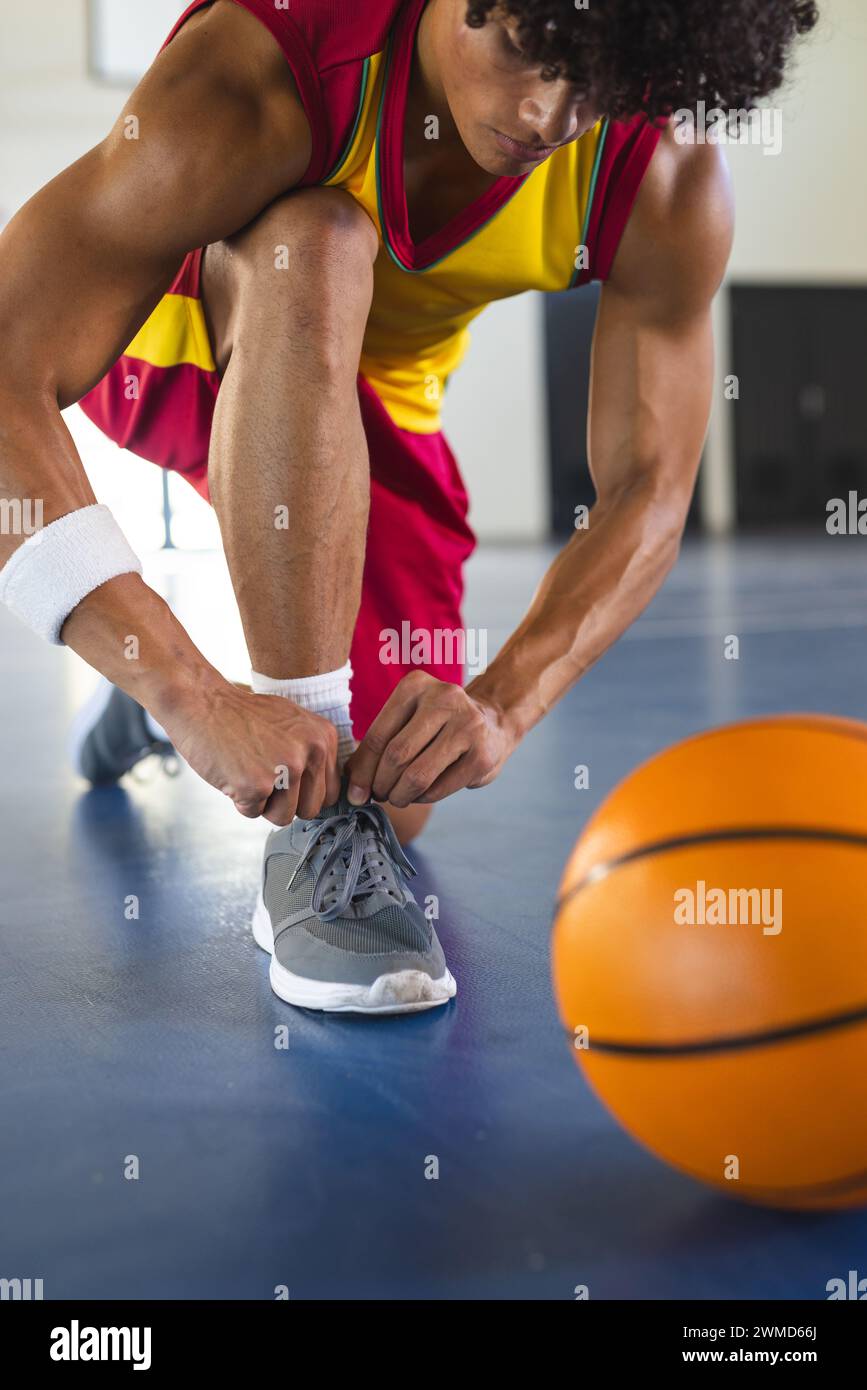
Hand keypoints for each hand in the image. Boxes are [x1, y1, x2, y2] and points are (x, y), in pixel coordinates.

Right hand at [154, 679, 340, 823]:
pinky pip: (253, 813)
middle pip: (310, 810)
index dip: (304, 793)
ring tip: (247, 770)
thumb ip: (312, 754)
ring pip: (283, 818)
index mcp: (324, 738)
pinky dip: (239, 800)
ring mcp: (286, 769)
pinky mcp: (256, 785)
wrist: (202, 702)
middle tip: (262, 773)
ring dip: (263, 803)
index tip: (284, 777)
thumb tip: (325, 794)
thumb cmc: (241, 715)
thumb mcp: (292, 723)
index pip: (330, 793)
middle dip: (285, 802)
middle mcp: (311, 752)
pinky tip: (232, 772)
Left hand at [345, 670, 511, 807]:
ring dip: (401, 795)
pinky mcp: (482, 755)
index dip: (362, 771)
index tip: (356, 793)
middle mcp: (444, 699)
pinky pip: (440, 788)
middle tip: (379, 796)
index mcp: (416, 686)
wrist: (494, 722)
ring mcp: (467, 726)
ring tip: (398, 797)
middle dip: (381, 785)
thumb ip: (379, 745)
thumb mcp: (408, 720)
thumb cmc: (439, 725)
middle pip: (396, 755)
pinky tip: (421, 794)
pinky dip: (424, 797)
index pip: (378, 736)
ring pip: (417, 775)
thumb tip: (352, 786)